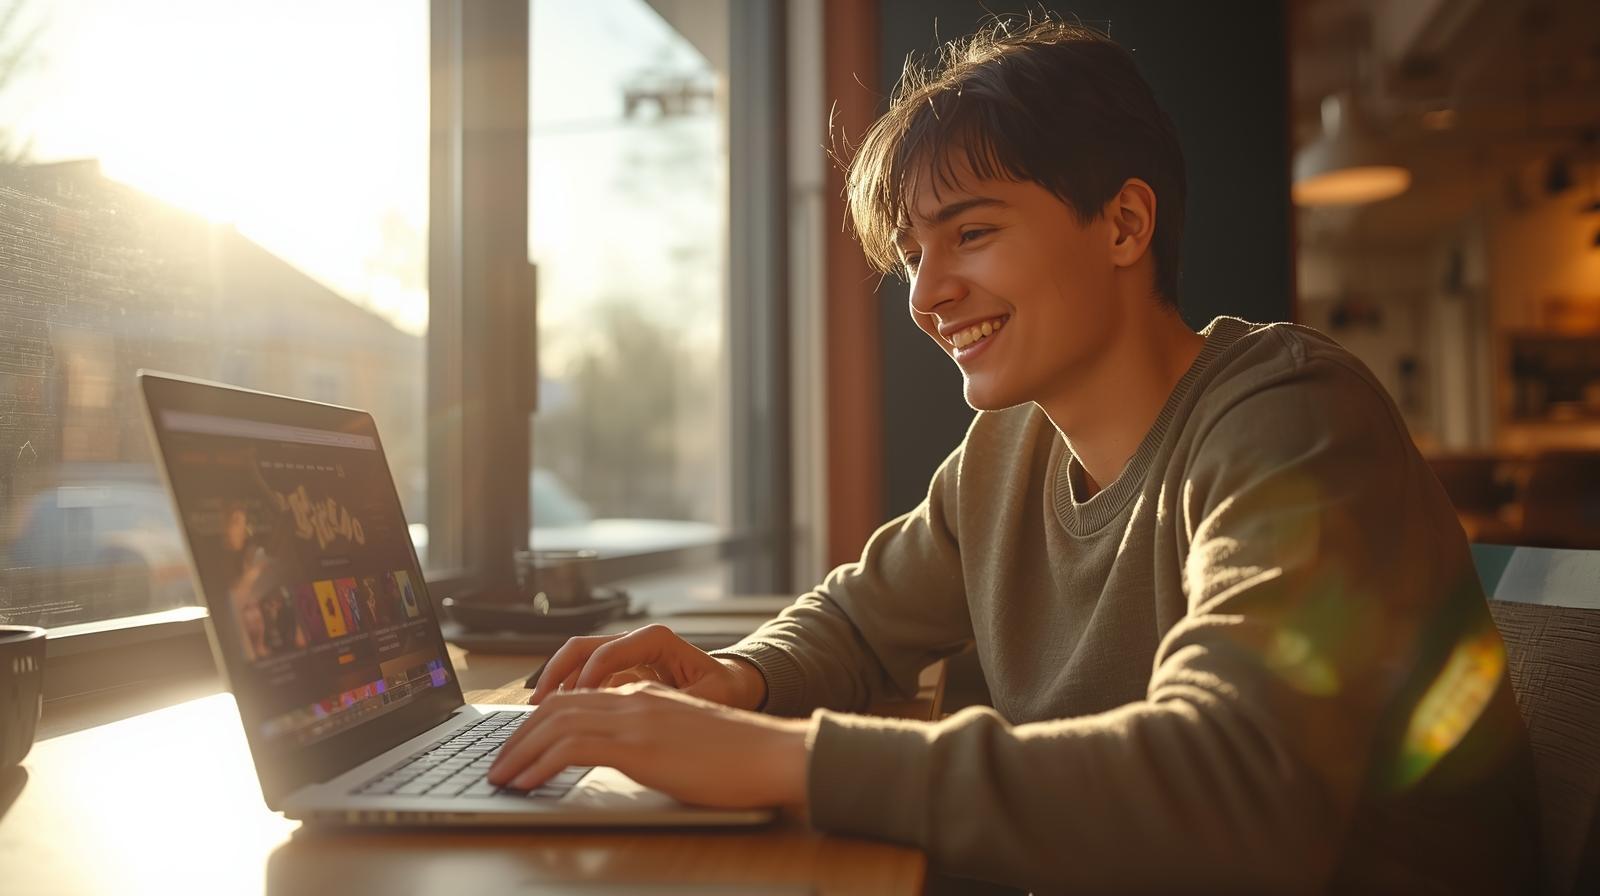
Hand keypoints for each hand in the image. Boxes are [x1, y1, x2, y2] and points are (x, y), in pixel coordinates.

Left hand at [487, 681, 810, 808]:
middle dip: (517, 736)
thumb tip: (625, 755)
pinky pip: (572, 747)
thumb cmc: (739, 758)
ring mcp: (636, 718)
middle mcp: (635, 698)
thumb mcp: (685, 739)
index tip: (519, 745)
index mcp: (646, 695)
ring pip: (556, 722)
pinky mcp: (638, 745)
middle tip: (496, 764)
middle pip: (558, 706)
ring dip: (519, 751)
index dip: (540, 720)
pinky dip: (539, 764)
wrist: (773, 755)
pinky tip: (525, 782)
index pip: (577, 698)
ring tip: (499, 777)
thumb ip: (653, 738)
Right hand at [528, 624, 766, 709]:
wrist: (736, 689)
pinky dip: (568, 694)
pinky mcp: (621, 672)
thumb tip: (635, 715)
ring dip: (555, 684)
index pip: (608, 652)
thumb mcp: (703, 699)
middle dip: (555, 676)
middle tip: (536, 707)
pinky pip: (586, 678)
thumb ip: (670, 704)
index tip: (572, 709)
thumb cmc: (724, 693)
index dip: (585, 680)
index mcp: (657, 640)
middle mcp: (636, 641)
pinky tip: (555, 720)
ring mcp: (626, 655)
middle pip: (582, 648)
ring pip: (577, 661)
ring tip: (537, 714)